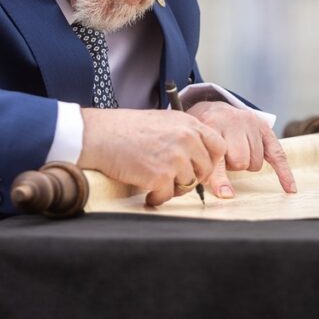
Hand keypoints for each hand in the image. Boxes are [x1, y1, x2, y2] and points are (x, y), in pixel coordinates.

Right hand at [78, 108, 225, 205]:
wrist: (99, 135)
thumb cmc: (125, 129)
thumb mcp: (163, 121)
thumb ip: (184, 134)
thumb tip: (197, 156)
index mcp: (189, 123)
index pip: (219, 146)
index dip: (210, 160)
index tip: (199, 167)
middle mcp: (186, 139)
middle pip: (206, 169)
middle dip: (192, 178)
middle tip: (174, 180)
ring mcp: (175, 158)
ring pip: (188, 185)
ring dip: (174, 188)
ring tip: (157, 184)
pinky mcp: (161, 176)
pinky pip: (168, 196)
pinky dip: (157, 198)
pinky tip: (148, 193)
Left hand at [185, 101, 295, 198]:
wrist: (215, 110)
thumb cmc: (206, 133)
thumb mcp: (199, 143)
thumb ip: (206, 165)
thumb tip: (223, 195)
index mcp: (212, 126)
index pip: (218, 157)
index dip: (221, 178)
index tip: (226, 194)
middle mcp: (232, 123)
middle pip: (240, 161)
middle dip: (233, 167)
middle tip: (225, 158)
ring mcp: (250, 124)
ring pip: (255, 161)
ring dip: (247, 164)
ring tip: (237, 152)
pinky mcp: (264, 128)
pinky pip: (278, 155)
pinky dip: (284, 173)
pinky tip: (290, 188)